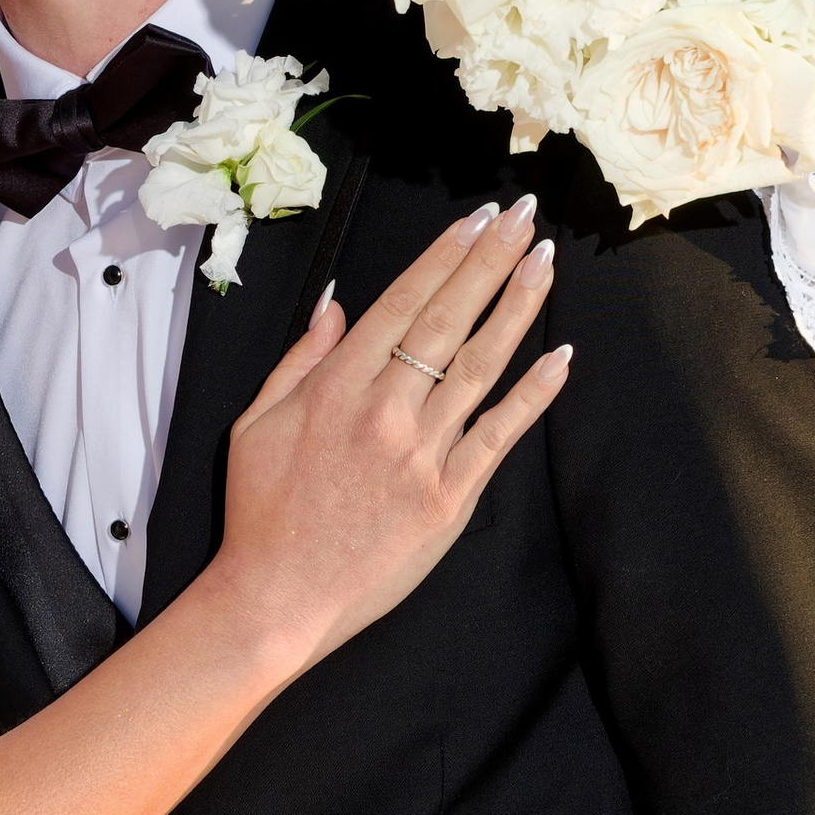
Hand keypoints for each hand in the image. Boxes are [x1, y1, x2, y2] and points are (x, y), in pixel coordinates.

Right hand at [211, 198, 570, 678]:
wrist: (277, 598)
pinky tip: (560, 358)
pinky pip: (499, 435)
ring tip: (545, 264)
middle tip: (526, 216)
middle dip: (491, 261)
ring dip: (517, 308)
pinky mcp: (449, 498)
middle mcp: (384, 410)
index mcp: (335, 386)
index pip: (403, 303)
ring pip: (480, 365)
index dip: (446, 256)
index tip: (479, 219)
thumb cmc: (261, 512)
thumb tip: (336, 303)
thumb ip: (299, 359)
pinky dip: (532, 395)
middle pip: (448, 319)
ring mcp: (421, 454)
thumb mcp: (255, 424)